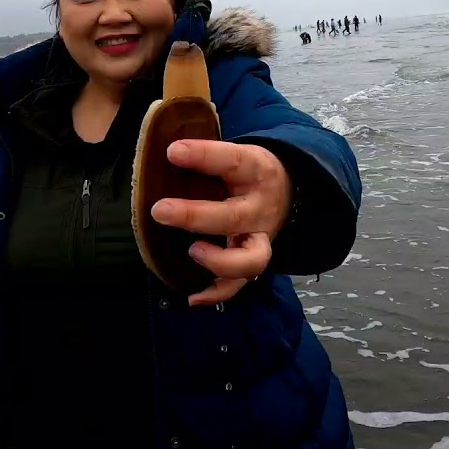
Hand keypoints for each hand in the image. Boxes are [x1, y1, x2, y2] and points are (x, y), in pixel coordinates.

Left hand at [150, 140, 291, 306]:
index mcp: (255, 171)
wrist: (288, 191)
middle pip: (235, 217)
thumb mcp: (235, 153)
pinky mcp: (253, 262)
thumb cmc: (246, 171)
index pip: (232, 161)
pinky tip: (192, 296)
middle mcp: (260, 208)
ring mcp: (260, 239)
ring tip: (192, 251)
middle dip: (196, 216)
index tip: (173, 152)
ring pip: (251, 260)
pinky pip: (239, 285)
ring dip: (218, 261)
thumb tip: (159, 152)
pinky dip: (216, 294)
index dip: (204, 156)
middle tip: (160, 210)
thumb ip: (204, 156)